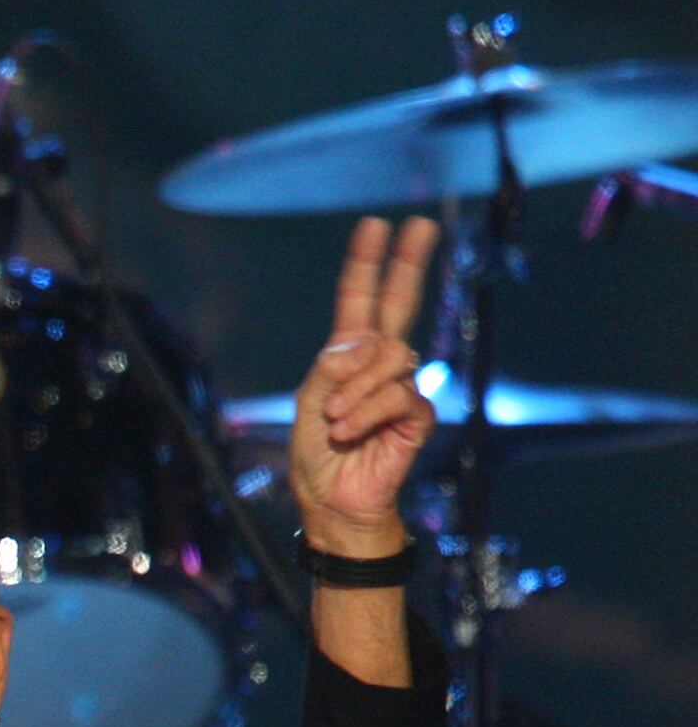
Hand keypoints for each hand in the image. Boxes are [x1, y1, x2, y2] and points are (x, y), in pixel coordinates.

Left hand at [289, 213, 441, 550]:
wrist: (333, 501)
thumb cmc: (317, 455)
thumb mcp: (305, 405)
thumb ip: (330, 369)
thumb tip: (365, 339)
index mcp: (348, 357)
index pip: (360, 301)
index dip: (367, 264)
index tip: (375, 226)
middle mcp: (379, 364)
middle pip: (399, 303)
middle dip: (407, 262)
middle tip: (420, 226)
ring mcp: (401, 386)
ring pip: (390, 358)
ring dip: (355, 390)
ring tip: (335, 420)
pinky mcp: (417, 413)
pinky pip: (398, 395)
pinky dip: (367, 412)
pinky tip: (349, 431)